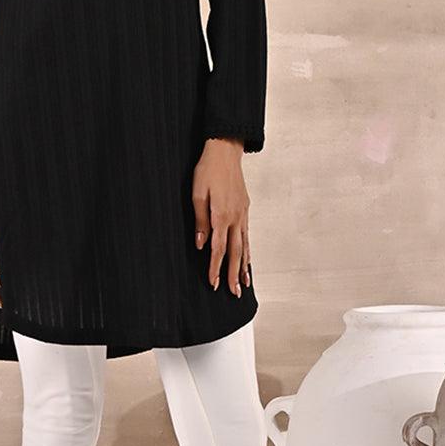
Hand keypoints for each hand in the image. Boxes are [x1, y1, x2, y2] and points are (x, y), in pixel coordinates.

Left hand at [192, 137, 251, 295]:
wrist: (225, 152)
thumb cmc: (207, 171)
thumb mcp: (197, 194)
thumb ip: (200, 220)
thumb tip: (201, 244)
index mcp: (221, 215)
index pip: (218, 249)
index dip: (216, 267)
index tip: (213, 283)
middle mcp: (235, 218)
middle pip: (235, 252)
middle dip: (233, 274)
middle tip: (234, 293)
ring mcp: (242, 214)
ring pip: (244, 246)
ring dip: (244, 266)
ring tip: (244, 284)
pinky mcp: (245, 210)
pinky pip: (247, 236)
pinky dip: (248, 251)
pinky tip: (248, 261)